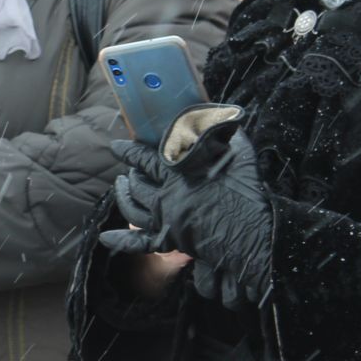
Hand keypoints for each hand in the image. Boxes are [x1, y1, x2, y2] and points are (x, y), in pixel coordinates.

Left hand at [99, 110, 276, 310]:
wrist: (254, 234)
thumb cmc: (248, 195)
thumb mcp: (240, 157)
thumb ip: (226, 136)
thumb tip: (224, 117)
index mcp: (179, 173)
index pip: (144, 158)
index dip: (128, 152)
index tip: (118, 147)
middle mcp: (167, 196)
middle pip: (137, 183)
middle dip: (130, 174)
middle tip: (130, 169)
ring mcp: (166, 220)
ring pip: (133, 208)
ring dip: (123, 196)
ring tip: (121, 187)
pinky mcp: (172, 240)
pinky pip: (141, 243)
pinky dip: (122, 240)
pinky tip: (106, 237)